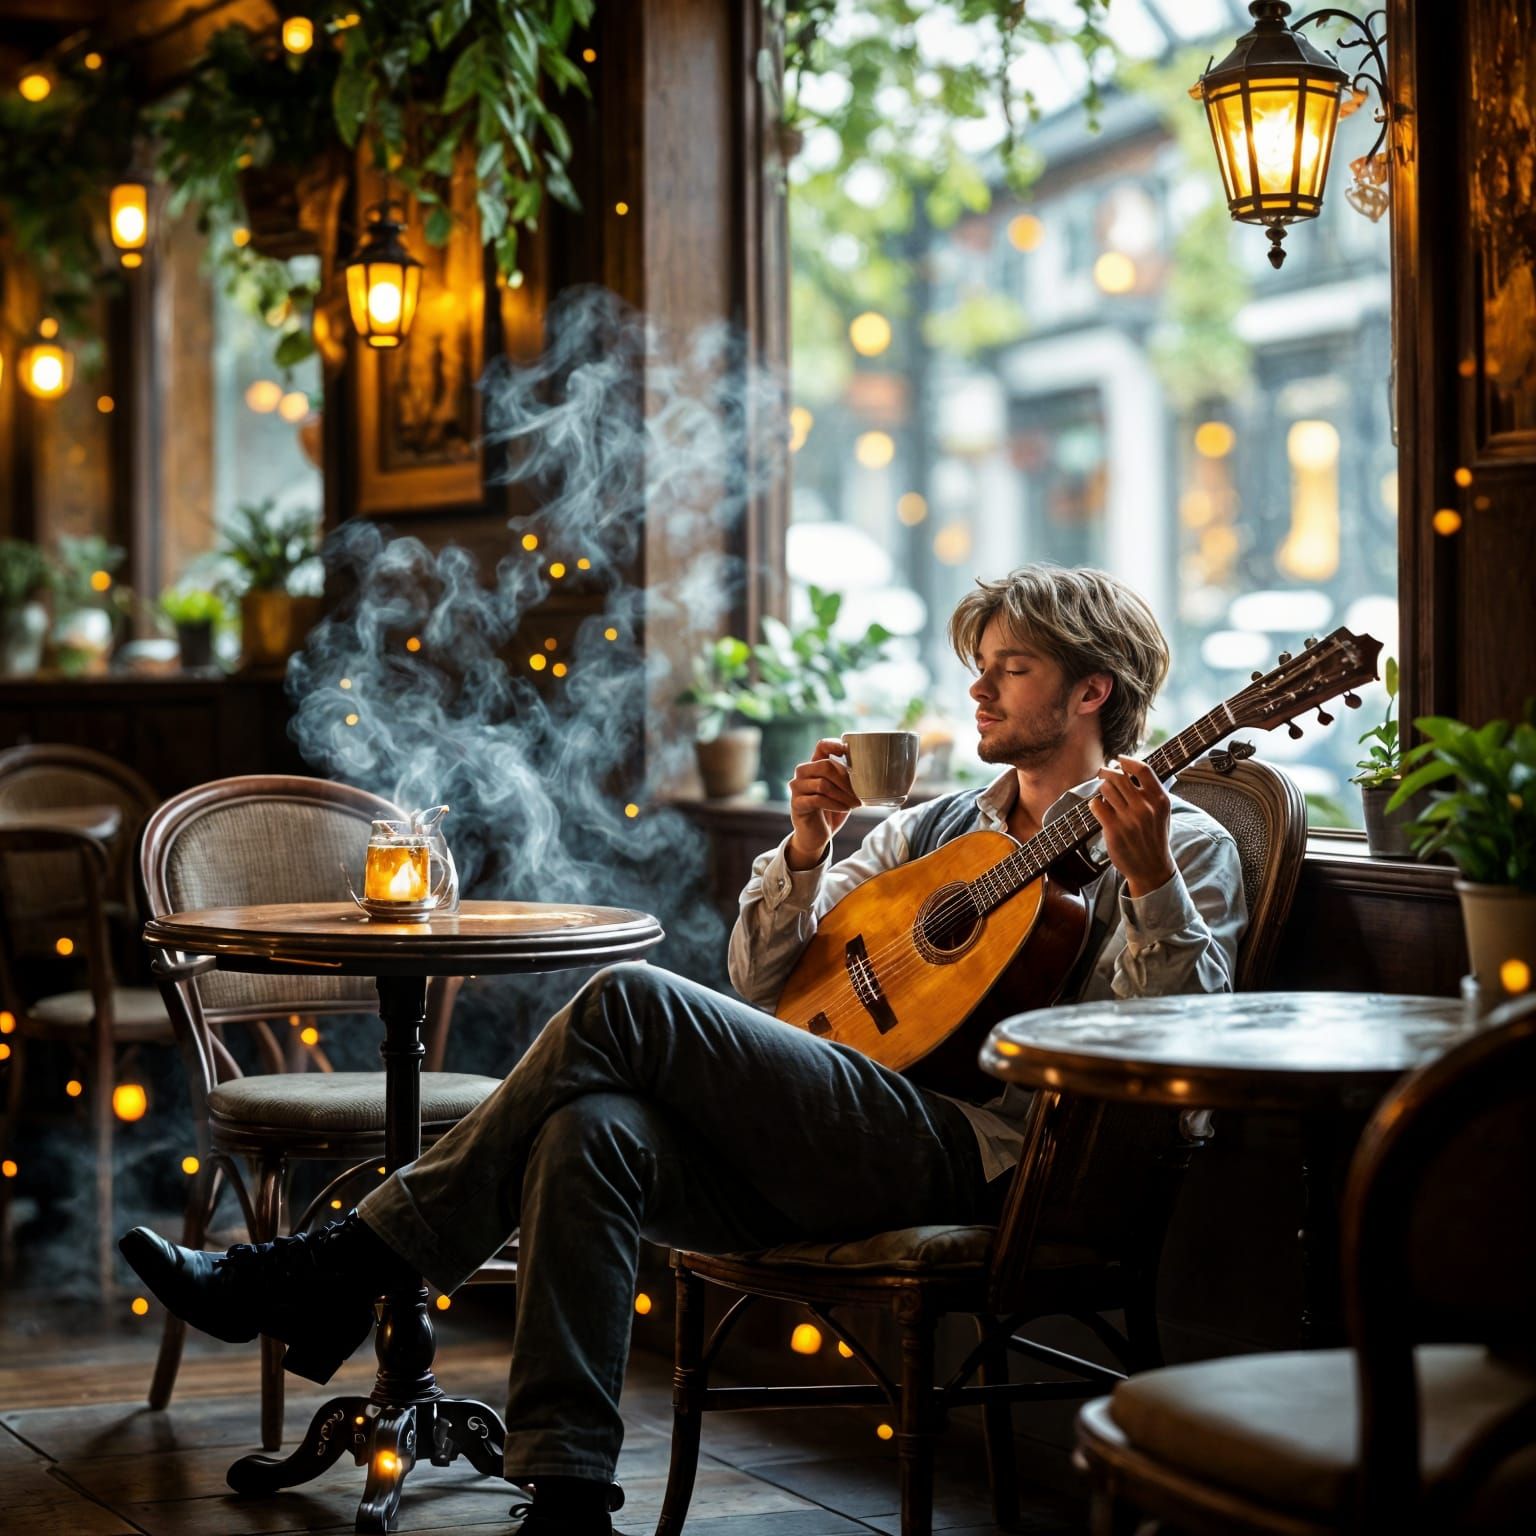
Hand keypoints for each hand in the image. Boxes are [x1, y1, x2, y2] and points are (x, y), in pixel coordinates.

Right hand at [786, 738, 859, 868]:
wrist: (815, 835)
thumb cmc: (831, 810)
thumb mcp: (842, 792)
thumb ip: (849, 780)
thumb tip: (877, 773)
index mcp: (815, 765)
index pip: (821, 746)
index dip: (834, 744)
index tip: (847, 751)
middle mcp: (803, 773)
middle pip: (825, 765)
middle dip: (846, 779)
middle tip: (859, 793)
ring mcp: (797, 788)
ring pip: (822, 783)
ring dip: (843, 794)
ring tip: (855, 804)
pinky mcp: (796, 804)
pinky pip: (817, 799)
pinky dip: (835, 804)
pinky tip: (844, 809)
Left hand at [1089, 754, 1175, 898]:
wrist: (1151, 868)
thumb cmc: (1154, 838)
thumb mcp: (1162, 813)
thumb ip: (1151, 793)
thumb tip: (1131, 770)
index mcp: (1160, 800)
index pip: (1143, 769)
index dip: (1128, 761)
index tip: (1119, 759)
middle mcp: (1146, 807)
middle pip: (1119, 776)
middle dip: (1107, 773)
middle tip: (1103, 774)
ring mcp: (1129, 818)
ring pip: (1106, 788)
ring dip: (1101, 789)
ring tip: (1104, 795)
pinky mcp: (1114, 828)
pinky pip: (1097, 804)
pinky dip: (1095, 803)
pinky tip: (1099, 808)